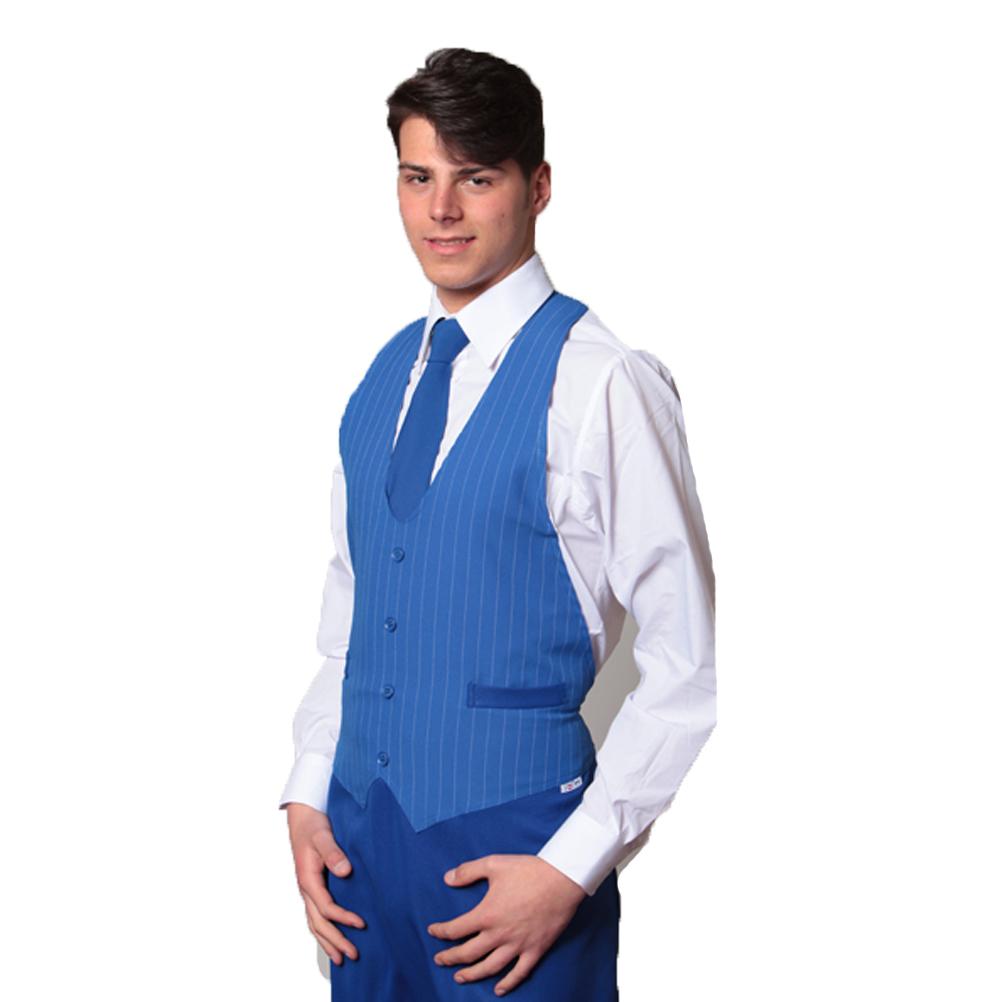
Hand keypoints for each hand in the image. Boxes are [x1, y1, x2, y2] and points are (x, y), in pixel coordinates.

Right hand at [285, 802, 365, 965]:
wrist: (303, 816)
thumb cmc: (314, 825)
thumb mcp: (323, 835)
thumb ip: (333, 852)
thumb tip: (344, 871)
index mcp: (308, 879)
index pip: (326, 907)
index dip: (343, 918)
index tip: (362, 924)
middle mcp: (306, 889)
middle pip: (318, 923)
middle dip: (335, 941)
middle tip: (353, 956)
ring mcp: (308, 890)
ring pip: (315, 923)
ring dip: (328, 941)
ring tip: (341, 959)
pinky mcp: (313, 888)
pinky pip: (315, 916)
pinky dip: (323, 931)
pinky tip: (333, 939)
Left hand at [427, 853, 585, 995]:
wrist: (561, 879)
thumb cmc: (528, 870)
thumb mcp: (494, 864)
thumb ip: (468, 871)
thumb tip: (447, 879)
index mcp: (487, 914)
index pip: (456, 929)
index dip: (441, 932)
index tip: (433, 931)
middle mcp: (499, 934)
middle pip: (469, 953)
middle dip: (451, 958)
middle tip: (440, 960)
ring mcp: (518, 945)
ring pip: (490, 967)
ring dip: (472, 974)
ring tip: (460, 977)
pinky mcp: (535, 950)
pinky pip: (519, 973)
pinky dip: (508, 984)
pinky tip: (498, 990)